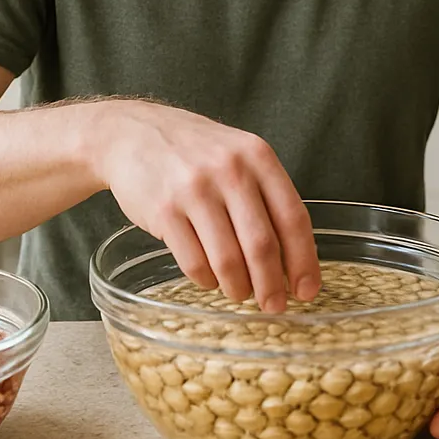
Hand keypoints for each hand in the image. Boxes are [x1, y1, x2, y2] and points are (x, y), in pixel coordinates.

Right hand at [93, 99, 319, 312]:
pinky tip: (210, 278)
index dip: (304, 261)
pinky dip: (207, 280)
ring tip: (239, 292)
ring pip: (227, 260)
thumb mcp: (239, 155)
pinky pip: (194, 263)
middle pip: (261, 245)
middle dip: (271, 285)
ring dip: (238, 287)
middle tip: (274, 305)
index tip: (306, 290)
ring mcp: (194, 190)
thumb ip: (266, 196)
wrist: (132, 133)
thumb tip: (292, 259)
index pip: (293, 218)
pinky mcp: (164, 211)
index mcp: (258, 157)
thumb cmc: (194, 151)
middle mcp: (229, 171)